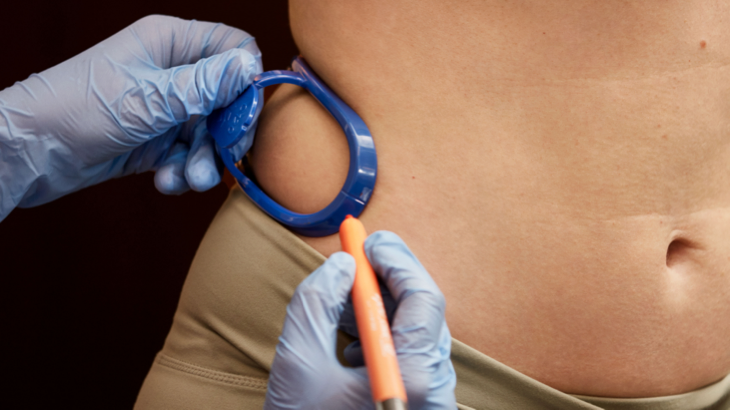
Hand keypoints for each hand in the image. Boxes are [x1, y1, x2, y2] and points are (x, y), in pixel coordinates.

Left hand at [0, 15, 260, 219]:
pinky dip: (182, 171)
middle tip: (225, 156)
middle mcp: (171, 72)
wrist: (28, 151)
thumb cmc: (80, 109)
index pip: (231, 48)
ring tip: (191, 179)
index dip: (245, 80)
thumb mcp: (151, 98)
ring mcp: (162, 107)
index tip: (244, 115)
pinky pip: (185, 155)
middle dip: (226, 132)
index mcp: (170, 43)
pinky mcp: (153, 140)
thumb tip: (251, 66)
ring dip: (204, 160)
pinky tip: (166, 182)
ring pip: (208, 133)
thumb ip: (206, 85)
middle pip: (226, 98)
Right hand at [265, 231, 455, 408]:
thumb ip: (316, 302)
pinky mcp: (419, 408)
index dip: (397, 262)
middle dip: (390, 279)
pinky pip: (411, 358)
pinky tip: (354, 336)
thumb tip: (341, 266)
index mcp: (413, 381)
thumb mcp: (297, 364)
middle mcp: (434, 392)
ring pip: (417, 335)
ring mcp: (430, 403)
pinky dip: (385, 336)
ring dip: (385, 306)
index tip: (369, 242)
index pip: (424, 300)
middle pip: (425, 314)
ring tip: (349, 293)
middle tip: (360, 255)